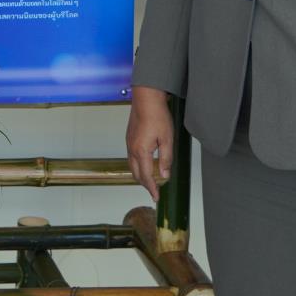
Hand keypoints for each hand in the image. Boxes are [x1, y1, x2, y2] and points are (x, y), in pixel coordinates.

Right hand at [125, 87, 174, 201]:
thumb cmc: (157, 116)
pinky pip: (131, 158)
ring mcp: (129, 143)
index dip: (152, 188)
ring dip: (140, 175)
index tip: (157, 197)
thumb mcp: (167, 139)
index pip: (146, 176)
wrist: (146, 99)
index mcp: (141, 151)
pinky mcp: (129, 138)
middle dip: (145, 184)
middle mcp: (132, 149)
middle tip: (155, 191)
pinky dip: (138, 166)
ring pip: (132, 166)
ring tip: (150, 180)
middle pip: (136, 174)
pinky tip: (145, 164)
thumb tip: (164, 175)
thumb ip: (166, 159)